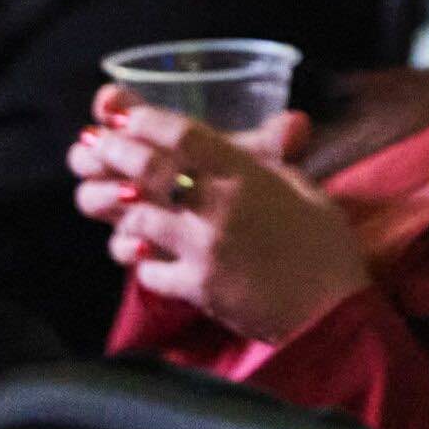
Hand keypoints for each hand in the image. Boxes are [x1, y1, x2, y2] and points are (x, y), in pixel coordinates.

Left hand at [64, 88, 366, 342]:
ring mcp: (202, 251)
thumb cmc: (326, 247)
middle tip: (97, 148)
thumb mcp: (305, 189)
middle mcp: (216, 208)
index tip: (123, 114)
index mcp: (245, 176)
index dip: (147, 119)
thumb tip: (281, 126)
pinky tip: (142, 256)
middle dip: (115, 155)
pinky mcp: (196, 290)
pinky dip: (140, 262)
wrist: (332, 315)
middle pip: (147, 171)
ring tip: (110, 201)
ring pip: (136, 221)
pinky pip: (148, 272)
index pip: (183, 135)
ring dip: (120, 211)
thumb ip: (277, 159)